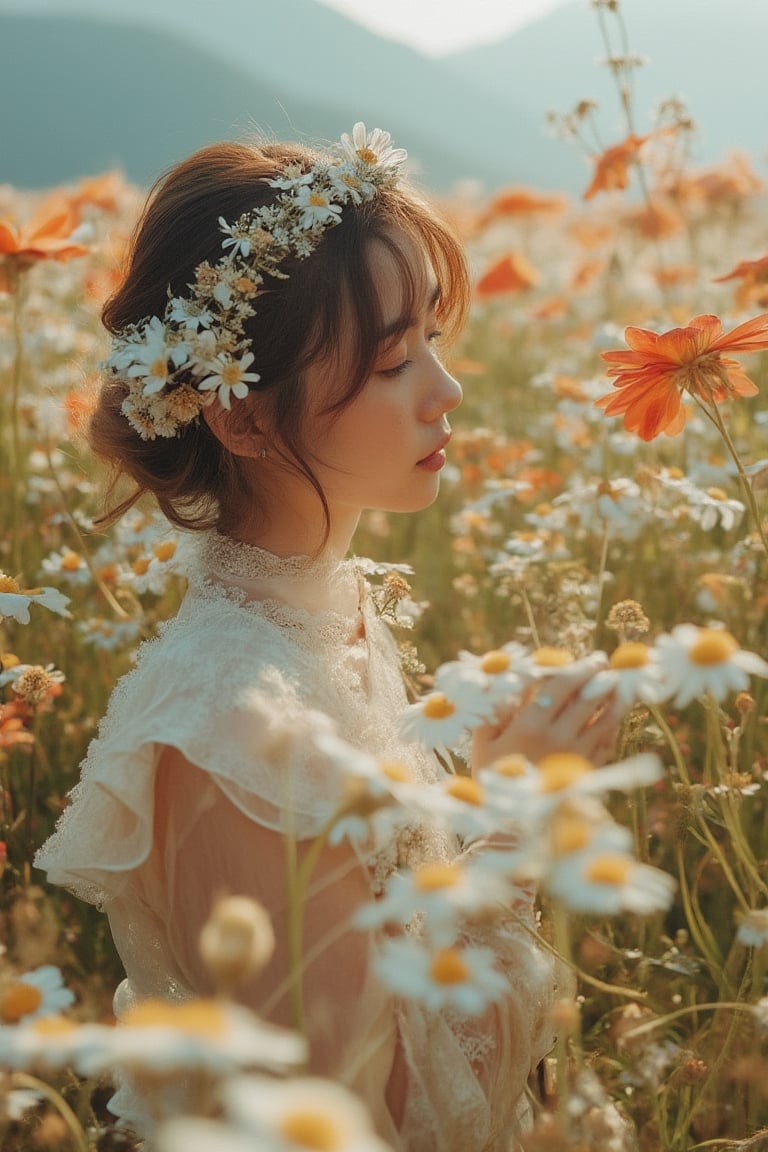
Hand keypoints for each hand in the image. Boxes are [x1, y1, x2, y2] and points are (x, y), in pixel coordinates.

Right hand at [472, 659, 624, 772]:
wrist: (512, 822)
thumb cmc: (494, 777)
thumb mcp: (485, 740)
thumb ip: (498, 708)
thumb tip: (516, 680)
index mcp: (530, 725)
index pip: (562, 685)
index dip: (579, 667)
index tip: (590, 658)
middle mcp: (558, 737)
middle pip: (589, 697)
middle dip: (601, 676)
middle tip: (606, 663)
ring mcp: (577, 755)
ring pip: (606, 719)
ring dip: (616, 698)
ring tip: (619, 685)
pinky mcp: (588, 771)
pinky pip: (607, 742)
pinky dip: (613, 726)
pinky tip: (613, 716)